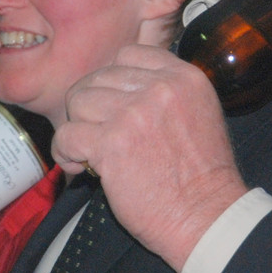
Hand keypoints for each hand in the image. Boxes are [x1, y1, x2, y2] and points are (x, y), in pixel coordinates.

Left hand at [53, 43, 246, 272]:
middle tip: (97, 132)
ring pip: (77, 103)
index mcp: (183, 77)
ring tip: (87, 151)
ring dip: (77, 128)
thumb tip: (117, 90)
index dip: (111, 80)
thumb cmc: (201, 176)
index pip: (127, 55)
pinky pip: (66, 135)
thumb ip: (163, 93)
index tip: (112, 105)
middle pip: (97, 78)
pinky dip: (64, 152)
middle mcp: (158, 89)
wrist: (206, 217)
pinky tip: (78, 164)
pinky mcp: (110, 144)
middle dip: (90, 106)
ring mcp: (133, 114)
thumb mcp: (198, 114)